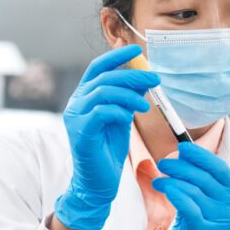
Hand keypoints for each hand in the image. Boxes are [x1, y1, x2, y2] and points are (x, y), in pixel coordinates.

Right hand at [54, 45, 157, 229]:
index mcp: (84, 96)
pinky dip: (119, 110)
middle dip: (132, 75)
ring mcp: (75, 116)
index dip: (116, 56)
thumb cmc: (108, 150)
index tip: (136, 48)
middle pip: (104, 78)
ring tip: (147, 104)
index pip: (97, 67)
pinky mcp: (80, 131)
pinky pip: (101, 112)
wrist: (97, 181)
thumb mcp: (122, 118)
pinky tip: (131, 117)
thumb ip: (128, 99)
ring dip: (129, 95)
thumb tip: (145, 79)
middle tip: (154, 79)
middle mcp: (76, 102)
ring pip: (103, 92)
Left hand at [153, 141, 229, 229]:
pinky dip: (173, 193)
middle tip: (164, 162)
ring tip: (158, 179)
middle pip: (204, 177)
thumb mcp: (202, 197)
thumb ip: (198, 176)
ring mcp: (219, 219)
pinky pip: (187, 205)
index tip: (183, 147)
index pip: (220, 168)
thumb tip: (182, 151)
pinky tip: (162, 187)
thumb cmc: (196, 221)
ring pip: (193, 190)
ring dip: (171, 180)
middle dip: (181, 166)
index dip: (201, 155)